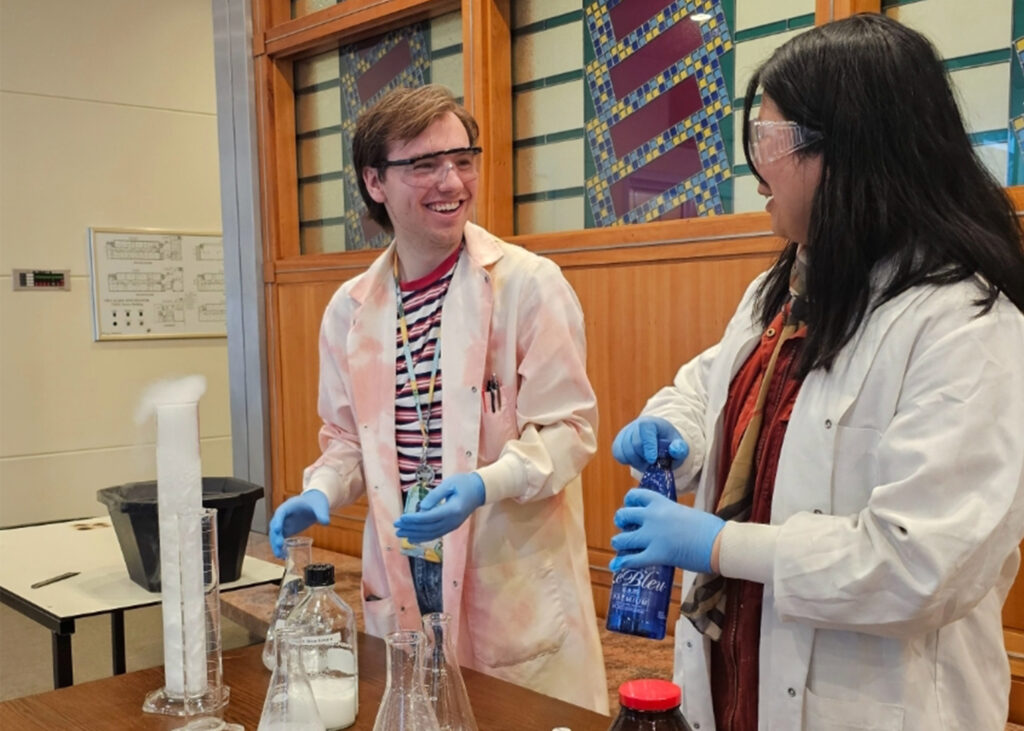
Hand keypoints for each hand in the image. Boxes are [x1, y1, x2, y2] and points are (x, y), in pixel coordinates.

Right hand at [268, 490, 330, 557]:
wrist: (315, 503)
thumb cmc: (315, 502)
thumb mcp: (320, 506)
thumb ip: (322, 514)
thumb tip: (325, 522)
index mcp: (289, 506)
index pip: (280, 513)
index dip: (278, 521)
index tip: (277, 530)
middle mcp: (283, 515)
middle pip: (275, 525)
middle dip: (275, 536)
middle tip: (279, 545)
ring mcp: (284, 523)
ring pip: (275, 534)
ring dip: (276, 544)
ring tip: (280, 555)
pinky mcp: (287, 529)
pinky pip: (281, 538)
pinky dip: (280, 547)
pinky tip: (283, 555)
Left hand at [394, 473, 485, 543]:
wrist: (480, 490)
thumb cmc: (464, 483)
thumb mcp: (449, 484)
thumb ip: (435, 495)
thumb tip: (421, 507)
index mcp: (452, 510)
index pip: (429, 517)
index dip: (414, 519)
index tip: (401, 518)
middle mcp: (452, 521)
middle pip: (428, 528)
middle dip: (411, 528)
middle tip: (396, 526)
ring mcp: (452, 526)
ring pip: (430, 534)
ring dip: (414, 534)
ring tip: (400, 534)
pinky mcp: (451, 527)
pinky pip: (435, 534)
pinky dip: (423, 537)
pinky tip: (412, 538)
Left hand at [609, 488, 723, 573]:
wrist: (719, 542)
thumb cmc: (709, 528)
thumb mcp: (684, 512)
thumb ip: (669, 515)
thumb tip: (663, 523)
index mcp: (661, 503)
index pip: (635, 495)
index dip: (629, 502)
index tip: (630, 508)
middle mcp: (652, 517)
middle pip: (623, 516)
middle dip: (622, 523)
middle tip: (627, 529)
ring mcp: (653, 536)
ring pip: (622, 539)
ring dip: (619, 543)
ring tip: (622, 546)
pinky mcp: (657, 555)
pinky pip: (632, 559)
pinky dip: (622, 563)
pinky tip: (616, 566)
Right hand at [611, 416, 688, 470]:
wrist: (657, 439)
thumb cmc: (668, 442)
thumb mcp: (678, 444)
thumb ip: (680, 448)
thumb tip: (675, 450)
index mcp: (649, 423)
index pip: (644, 431)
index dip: (648, 447)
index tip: (653, 460)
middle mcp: (634, 426)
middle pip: (634, 445)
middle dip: (644, 458)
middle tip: (654, 464)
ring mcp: (624, 434)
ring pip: (625, 451)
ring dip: (636, 462)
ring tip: (647, 462)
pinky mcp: (618, 443)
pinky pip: (619, 455)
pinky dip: (628, 461)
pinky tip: (638, 460)